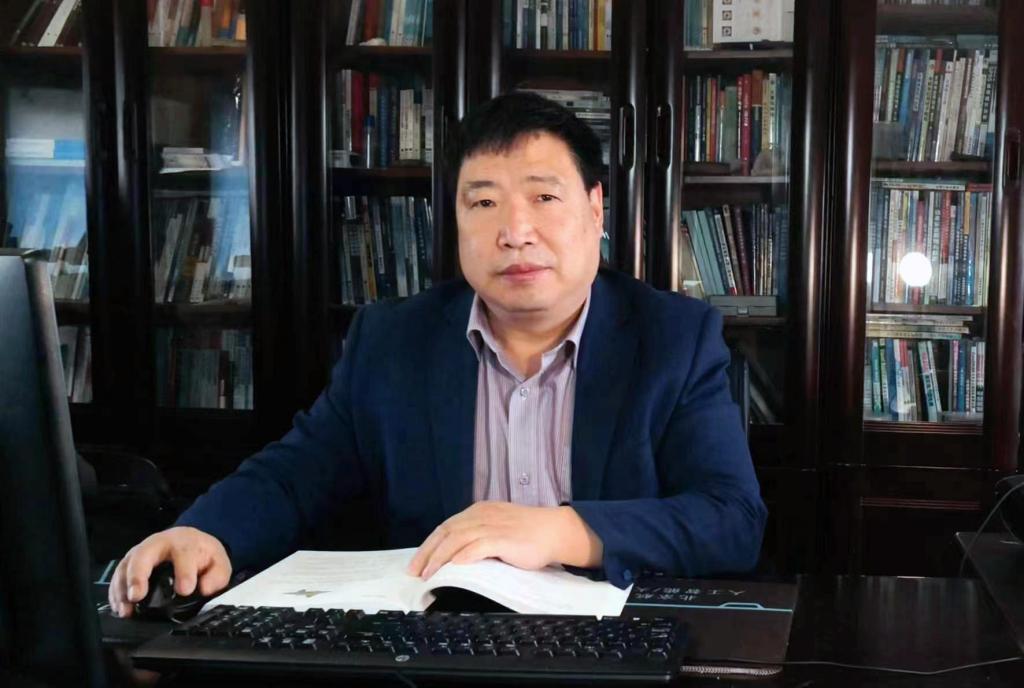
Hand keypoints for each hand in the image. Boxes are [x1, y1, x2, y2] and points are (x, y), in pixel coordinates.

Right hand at [107, 526, 231, 617]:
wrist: (189, 543)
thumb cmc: (202, 554)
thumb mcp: (218, 563)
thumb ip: (216, 576)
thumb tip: (205, 588)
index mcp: (184, 542)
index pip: (183, 553)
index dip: (184, 572)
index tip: (184, 590)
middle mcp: (158, 543)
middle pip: (143, 554)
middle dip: (138, 575)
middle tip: (137, 596)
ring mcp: (140, 552)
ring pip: (126, 565)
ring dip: (122, 588)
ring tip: (125, 608)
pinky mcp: (129, 563)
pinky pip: (117, 575)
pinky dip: (116, 592)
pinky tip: (120, 607)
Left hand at [406, 502, 602, 579]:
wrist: (554, 530)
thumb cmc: (528, 533)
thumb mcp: (497, 528)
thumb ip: (478, 536)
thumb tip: (455, 556)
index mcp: (478, 511)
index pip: (446, 527)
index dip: (429, 545)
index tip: (417, 563)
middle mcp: (481, 515)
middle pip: (446, 532)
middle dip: (428, 553)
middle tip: (416, 572)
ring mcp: (492, 525)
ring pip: (457, 539)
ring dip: (440, 557)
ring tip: (430, 574)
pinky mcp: (504, 538)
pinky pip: (478, 546)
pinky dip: (464, 556)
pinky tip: (455, 566)